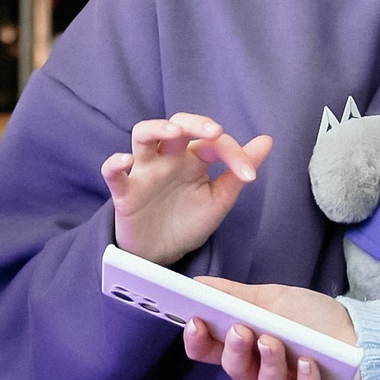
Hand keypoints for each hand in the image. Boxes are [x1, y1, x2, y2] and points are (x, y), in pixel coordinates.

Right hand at [103, 114, 273, 265]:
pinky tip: (125, 161)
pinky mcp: (125, 192)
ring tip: (175, 133)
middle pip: (177, 123)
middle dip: (195, 123)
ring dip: (157, 128)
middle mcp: (169, 158)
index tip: (249, 176)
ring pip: (142, 135)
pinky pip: (112, 172)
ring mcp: (145, 172)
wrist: (162, 256)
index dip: (234, 154)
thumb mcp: (219, 200)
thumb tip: (267, 140)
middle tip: (215, 132)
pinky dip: (115, 163)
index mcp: (194, 159)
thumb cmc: (188, 222)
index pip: (214, 142)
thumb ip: (238, 171)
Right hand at [180, 279, 354, 379]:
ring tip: (274, 342)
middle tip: (241, 330)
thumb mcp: (275, 298)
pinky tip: (307, 361)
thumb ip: (237, 295)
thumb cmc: (314, 317)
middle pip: (235, 369)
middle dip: (234, 350)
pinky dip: (303, 378)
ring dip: (268, 361)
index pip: (212, 350)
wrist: (361, 330)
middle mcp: (260, 370)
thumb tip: (200, 283)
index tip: (195, 322)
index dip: (198, 340)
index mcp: (246, 346)